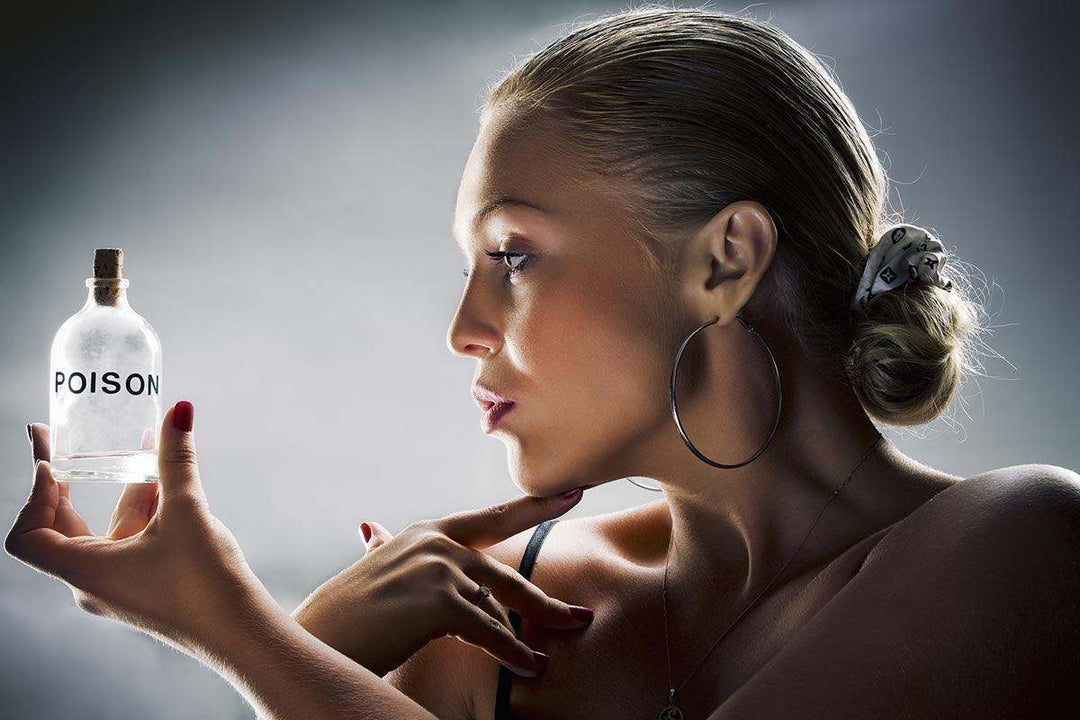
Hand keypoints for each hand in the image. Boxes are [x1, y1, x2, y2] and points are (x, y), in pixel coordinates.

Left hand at [5, 401, 259, 649]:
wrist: (239, 632)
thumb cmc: (205, 584)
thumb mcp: (187, 512)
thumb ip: (176, 460)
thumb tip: (180, 411)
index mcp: (85, 571)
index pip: (27, 536)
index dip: (33, 495)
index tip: (52, 461)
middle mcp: (92, 581)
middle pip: (57, 527)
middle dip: (63, 481)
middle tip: (58, 438)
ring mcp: (117, 584)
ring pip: (103, 528)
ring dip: (116, 489)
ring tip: (134, 445)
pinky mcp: (142, 584)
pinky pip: (128, 539)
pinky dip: (138, 508)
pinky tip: (163, 481)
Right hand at [292, 489, 594, 678]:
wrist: (315, 640)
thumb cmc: (343, 614)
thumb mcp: (370, 571)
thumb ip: (384, 549)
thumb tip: (371, 529)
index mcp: (426, 533)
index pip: (491, 518)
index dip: (534, 506)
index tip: (571, 491)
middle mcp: (437, 543)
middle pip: (507, 572)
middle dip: (545, 602)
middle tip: (582, 616)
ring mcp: (440, 568)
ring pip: (500, 608)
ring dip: (528, 639)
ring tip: (548, 659)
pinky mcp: (441, 601)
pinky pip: (490, 632)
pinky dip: (513, 653)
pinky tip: (531, 667)